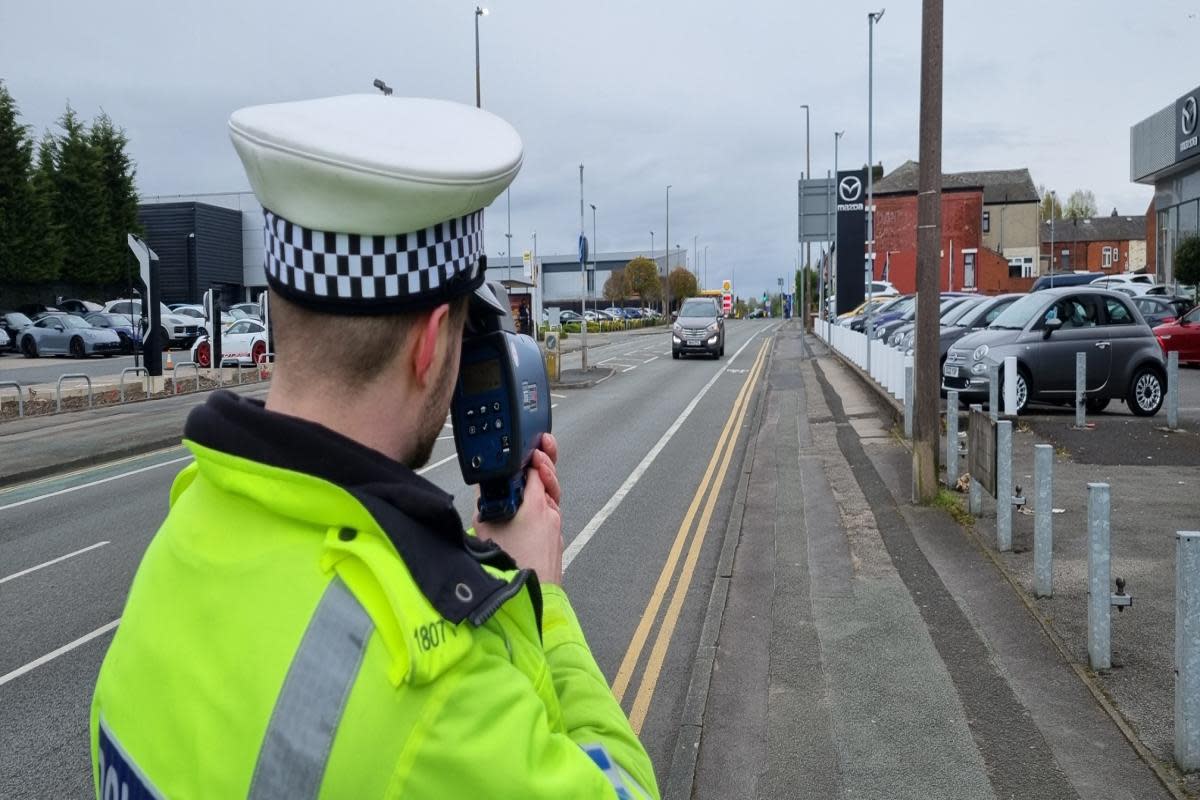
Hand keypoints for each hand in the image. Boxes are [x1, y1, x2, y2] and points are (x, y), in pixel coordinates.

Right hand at [475, 434, 562, 584]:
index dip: (531, 457)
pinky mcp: (557, 541)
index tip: (527, 450)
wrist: (530, 594)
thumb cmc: (509, 564)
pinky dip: (544, 507)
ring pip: (551, 500)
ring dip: (543, 486)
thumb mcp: (486, 527)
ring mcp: (556, 528)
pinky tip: (533, 508)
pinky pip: (551, 517)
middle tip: (541, 448)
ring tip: (536, 474)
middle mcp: (550, 513)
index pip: (535, 470)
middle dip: (545, 463)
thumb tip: (483, 490)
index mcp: (535, 504)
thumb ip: (485, 503)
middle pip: (549, 481)